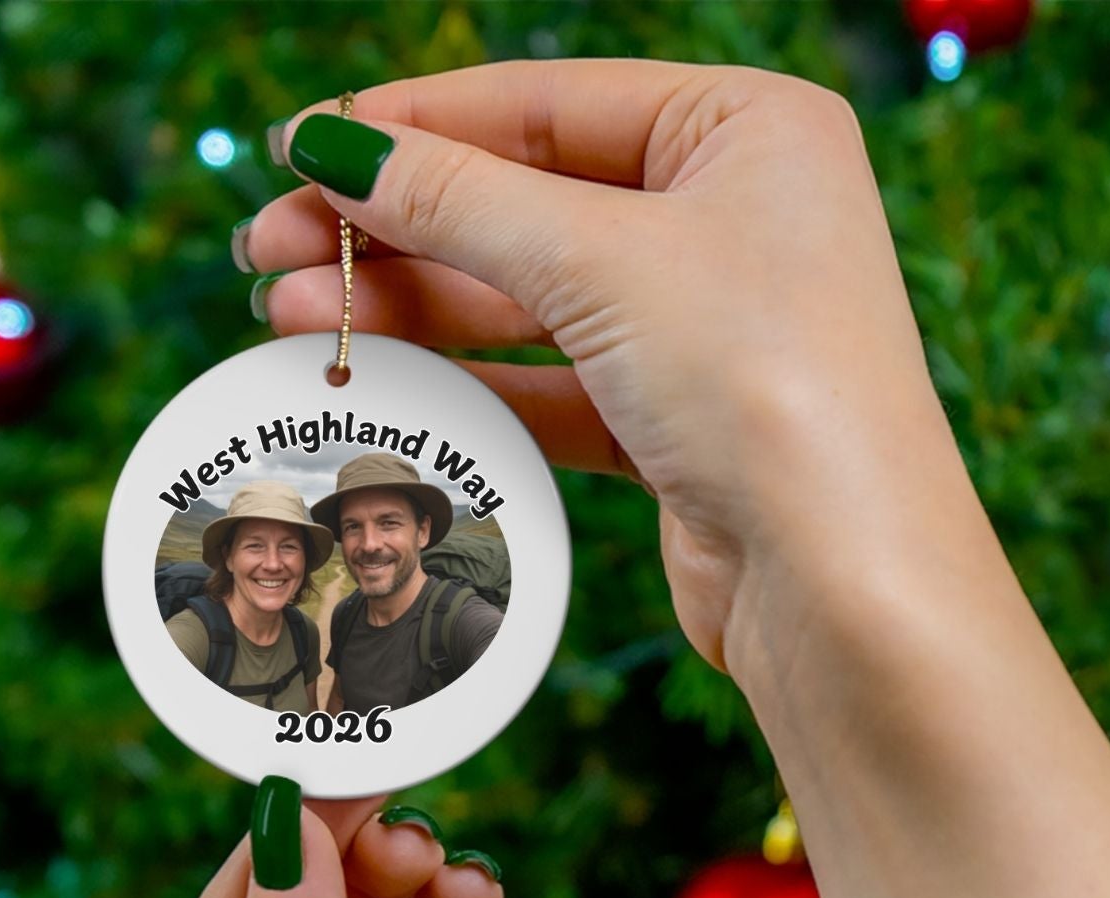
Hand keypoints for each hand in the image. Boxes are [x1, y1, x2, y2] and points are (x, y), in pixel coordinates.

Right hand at [244, 59, 963, 682]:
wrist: (841, 582)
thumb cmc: (764, 384)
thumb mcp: (601, 260)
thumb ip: (460, 200)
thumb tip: (336, 147)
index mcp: (747, 130)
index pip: (547, 104)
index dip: (414, 125)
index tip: (301, 147)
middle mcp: (733, 219)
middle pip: (527, 202)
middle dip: (394, 227)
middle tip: (268, 250)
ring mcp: (706, 327)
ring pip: (530, 299)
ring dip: (412, 308)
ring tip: (289, 316)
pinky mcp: (679, 424)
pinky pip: (553, 384)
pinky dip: (469, 383)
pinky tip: (379, 378)